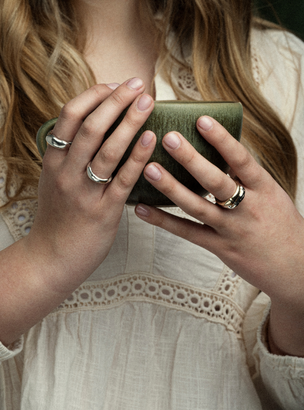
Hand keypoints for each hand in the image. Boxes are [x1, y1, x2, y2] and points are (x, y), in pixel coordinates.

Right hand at [27, 79, 155, 295]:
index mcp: (52, 160)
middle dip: (116, 100)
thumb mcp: (53, 180)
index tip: (114, 85)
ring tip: (149, 102)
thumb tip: (94, 126)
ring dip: (130, 121)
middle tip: (138, 84)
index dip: (94, 95)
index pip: (70, 116)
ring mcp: (84, 192)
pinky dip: (138, 157)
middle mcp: (65, 172)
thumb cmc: (57, 217)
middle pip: (91, 126)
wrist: (51, 257)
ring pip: (108, 149)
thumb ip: (68, 155)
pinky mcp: (103, 211)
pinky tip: (152, 138)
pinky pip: (123, 179)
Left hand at [134, 116, 303, 354]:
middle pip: (216, 182)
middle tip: (169, 138)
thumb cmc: (281, 225)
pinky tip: (142, 209)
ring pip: (197, 207)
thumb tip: (218, 148)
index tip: (202, 120)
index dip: (222, 140)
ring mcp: (231, 229)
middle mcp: (248, 208)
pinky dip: (164, 221)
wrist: (295, 268)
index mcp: (265, 189)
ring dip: (171, 188)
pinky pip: (188, 233)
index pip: (242, 160)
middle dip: (191, 159)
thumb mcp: (271, 195)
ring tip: (148, 169)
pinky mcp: (219, 247)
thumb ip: (246, 176)